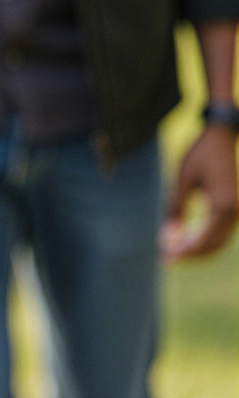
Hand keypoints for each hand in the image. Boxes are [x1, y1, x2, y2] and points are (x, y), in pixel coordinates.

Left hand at [162, 123, 238, 261]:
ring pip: (219, 242)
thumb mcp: (182, 178)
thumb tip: (169, 232)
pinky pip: (220, 232)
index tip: (165, 257)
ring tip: (173, 252)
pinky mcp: (232, 208)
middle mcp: (233, 212)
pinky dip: (204, 240)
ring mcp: (236, 212)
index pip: (203, 240)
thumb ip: (175, 205)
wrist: (221, 138)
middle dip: (190, 255)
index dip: (184, 252)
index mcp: (222, 206)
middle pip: (213, 246)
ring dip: (198, 250)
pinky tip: (185, 240)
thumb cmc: (200, 154)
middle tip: (165, 259)